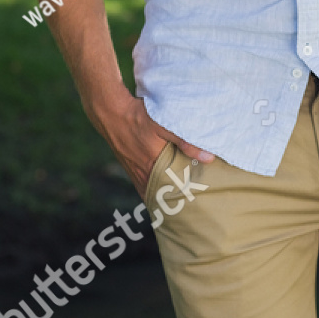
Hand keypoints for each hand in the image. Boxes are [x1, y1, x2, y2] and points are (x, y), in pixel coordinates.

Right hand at [92, 91, 214, 197]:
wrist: (110, 112)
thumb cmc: (138, 117)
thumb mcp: (164, 126)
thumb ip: (185, 142)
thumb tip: (208, 158)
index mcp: (152, 166)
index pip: (170, 192)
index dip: (183, 200)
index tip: (196, 204)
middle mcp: (141, 173)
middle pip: (161, 194)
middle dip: (174, 200)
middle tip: (191, 205)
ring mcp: (133, 171)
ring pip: (150, 190)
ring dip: (162, 195)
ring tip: (178, 201)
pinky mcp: (128, 166)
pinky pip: (141, 184)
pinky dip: (151, 189)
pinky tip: (159, 189)